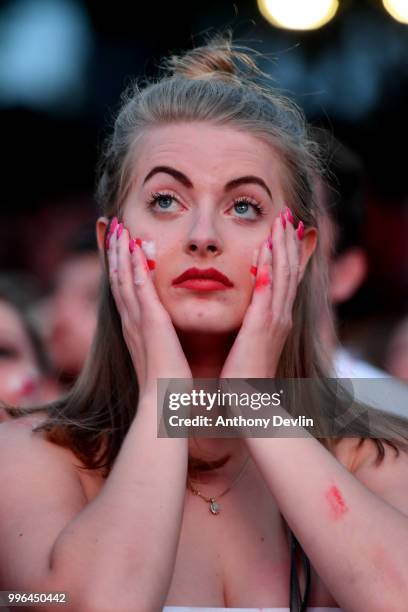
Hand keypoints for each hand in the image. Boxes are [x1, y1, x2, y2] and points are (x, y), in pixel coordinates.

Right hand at [107, 219, 192, 400]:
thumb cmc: (166, 386)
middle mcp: (130, 321)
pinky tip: (136, 246)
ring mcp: (137, 320)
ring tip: (120, 227)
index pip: (124, 290)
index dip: (120, 266)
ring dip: (121, 251)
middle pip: (117, 278)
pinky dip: (135, 265)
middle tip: (114, 227)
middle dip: (115, 251)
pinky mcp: (150, 322)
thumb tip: (164, 338)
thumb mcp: (161, 357)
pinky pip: (139, 287)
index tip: (120, 245)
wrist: (164, 405)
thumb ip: (160, 343)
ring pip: (123, 277)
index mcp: (134, 329)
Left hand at [220, 207, 303, 378]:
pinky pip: (269, 290)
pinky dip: (271, 266)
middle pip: (290, 269)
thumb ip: (252, 325)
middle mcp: (281, 316)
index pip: (286, 277)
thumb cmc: (245, 377)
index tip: (283, 229)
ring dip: (283, 245)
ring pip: (284, 274)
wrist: (250, 404)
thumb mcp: (251, 345)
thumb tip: (247, 314)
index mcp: (277, 319)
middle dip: (289, 240)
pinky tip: (267, 247)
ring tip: (281, 220)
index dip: (287, 252)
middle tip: (287, 214)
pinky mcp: (264, 326)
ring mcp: (276, 320)